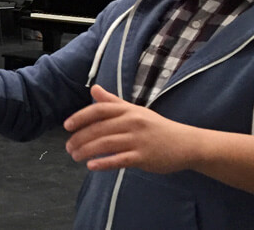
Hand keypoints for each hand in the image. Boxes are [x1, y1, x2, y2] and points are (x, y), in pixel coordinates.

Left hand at [63, 85, 199, 173]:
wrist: (186, 144)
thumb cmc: (157, 127)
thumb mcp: (135, 111)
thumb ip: (113, 102)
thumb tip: (94, 88)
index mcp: (129, 110)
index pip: (99, 110)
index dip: (80, 117)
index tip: (66, 126)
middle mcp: (132, 123)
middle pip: (99, 129)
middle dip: (79, 138)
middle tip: (68, 147)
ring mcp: (138, 140)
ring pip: (105, 144)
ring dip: (86, 151)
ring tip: (75, 156)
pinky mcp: (144, 157)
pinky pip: (119, 160)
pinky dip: (103, 163)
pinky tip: (91, 166)